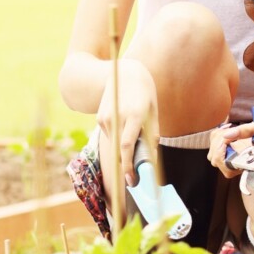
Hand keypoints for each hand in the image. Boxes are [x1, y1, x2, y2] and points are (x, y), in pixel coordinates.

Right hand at [95, 59, 156, 182]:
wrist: (123, 73)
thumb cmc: (144, 93)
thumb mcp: (153, 110)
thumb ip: (152, 133)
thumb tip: (151, 156)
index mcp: (134, 115)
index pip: (127, 145)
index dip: (129, 164)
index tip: (132, 180)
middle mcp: (117, 117)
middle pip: (118, 149)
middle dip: (125, 165)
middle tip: (132, 177)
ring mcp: (105, 118)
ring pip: (114, 143)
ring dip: (123, 147)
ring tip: (134, 131)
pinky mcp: (99, 118)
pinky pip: (110, 135)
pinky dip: (118, 137)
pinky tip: (124, 122)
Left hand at [207, 97, 253, 176]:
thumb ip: (247, 130)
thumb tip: (226, 136)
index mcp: (253, 159)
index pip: (228, 168)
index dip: (221, 156)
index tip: (224, 140)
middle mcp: (246, 157)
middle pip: (218, 160)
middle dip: (217, 145)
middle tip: (225, 131)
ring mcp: (242, 149)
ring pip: (217, 151)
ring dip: (216, 138)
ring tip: (226, 128)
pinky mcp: (239, 141)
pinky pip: (221, 141)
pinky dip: (219, 133)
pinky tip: (227, 125)